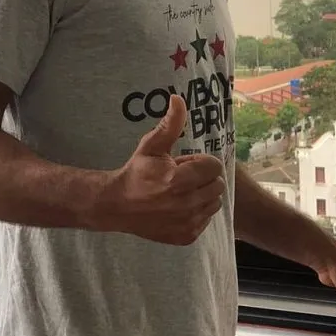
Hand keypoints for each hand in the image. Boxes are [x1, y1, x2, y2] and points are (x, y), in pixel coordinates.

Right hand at [101, 94, 225, 244]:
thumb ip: (170, 124)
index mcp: (178, 180)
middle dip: (203, 177)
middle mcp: (185, 204)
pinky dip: (198, 211)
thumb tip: (178, 98)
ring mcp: (187, 222)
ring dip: (203, 194)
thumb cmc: (137, 172)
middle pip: (218, 184)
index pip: (214, 166)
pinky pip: (207, 218)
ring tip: (181, 191)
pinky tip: (180, 206)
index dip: (200, 162)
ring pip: (215, 202)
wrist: (118, 206)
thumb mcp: (152, 145)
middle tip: (182, 177)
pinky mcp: (186, 236)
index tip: (183, 164)